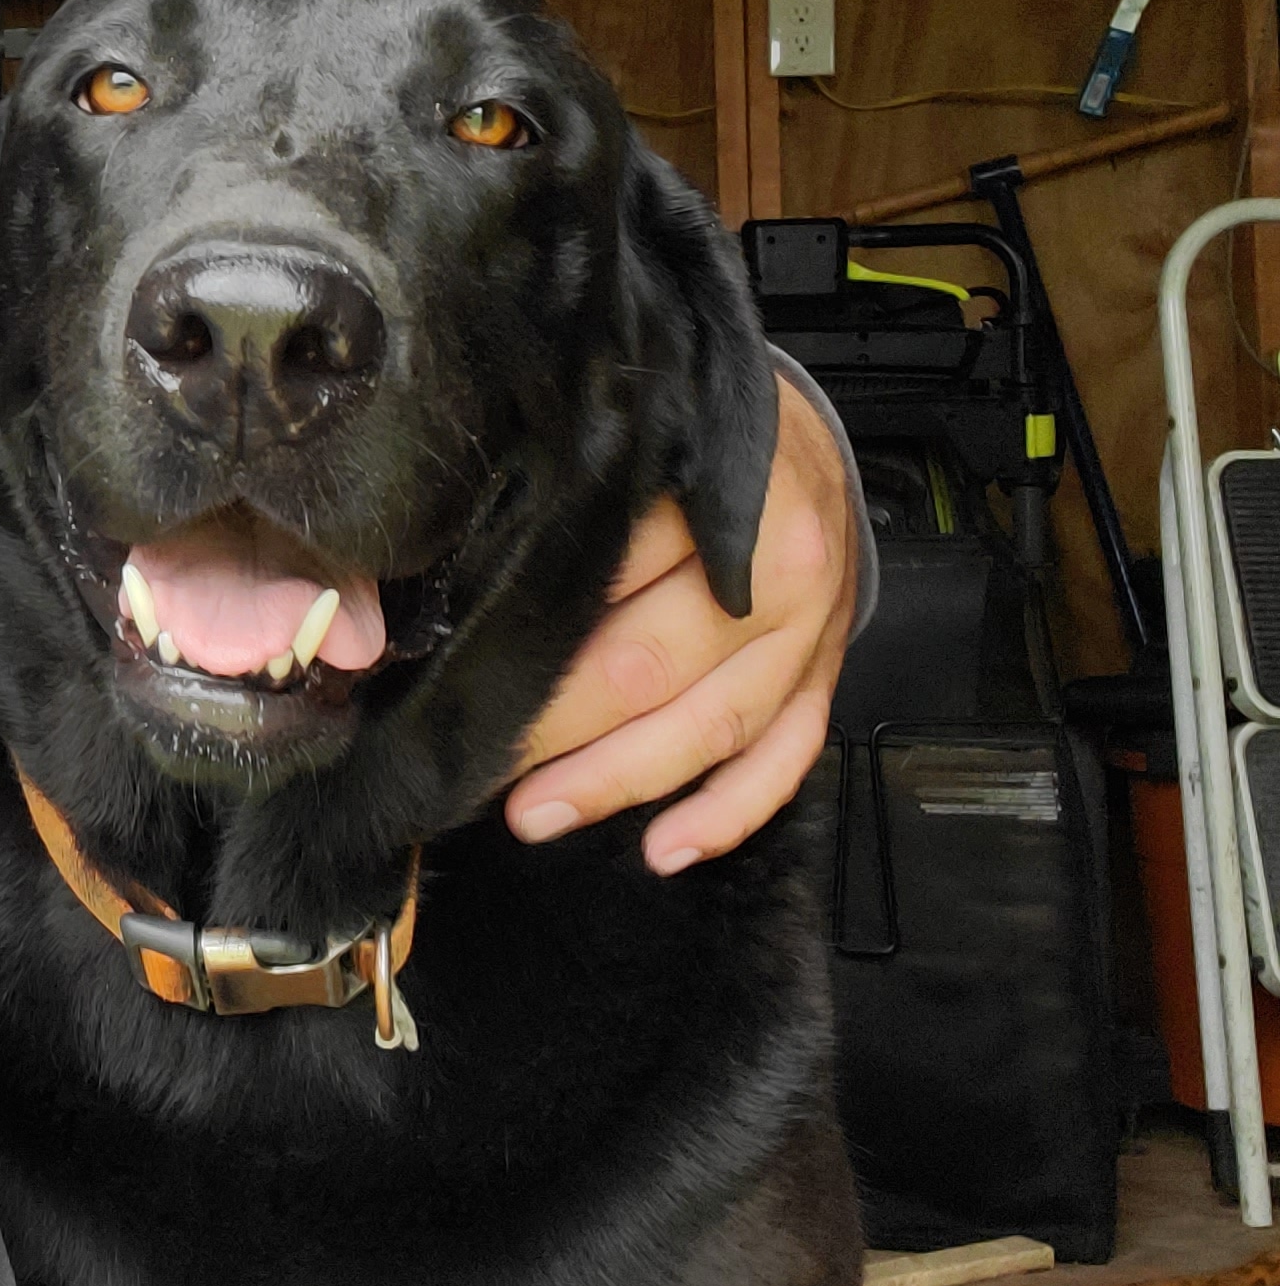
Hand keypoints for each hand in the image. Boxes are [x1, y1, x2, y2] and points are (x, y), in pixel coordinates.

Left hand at [504, 375, 855, 873]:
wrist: (804, 438)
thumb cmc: (702, 437)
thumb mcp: (636, 441)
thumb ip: (568, 499)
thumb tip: (465, 567)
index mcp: (722, 499)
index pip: (608, 578)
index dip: (529, 632)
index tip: (461, 672)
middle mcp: (776, 575)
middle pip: (651, 665)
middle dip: (558, 725)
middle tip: (481, 759)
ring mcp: (810, 635)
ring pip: (714, 727)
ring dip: (623, 780)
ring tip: (540, 812)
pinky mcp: (824, 678)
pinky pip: (784, 760)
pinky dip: (728, 813)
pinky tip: (667, 849)